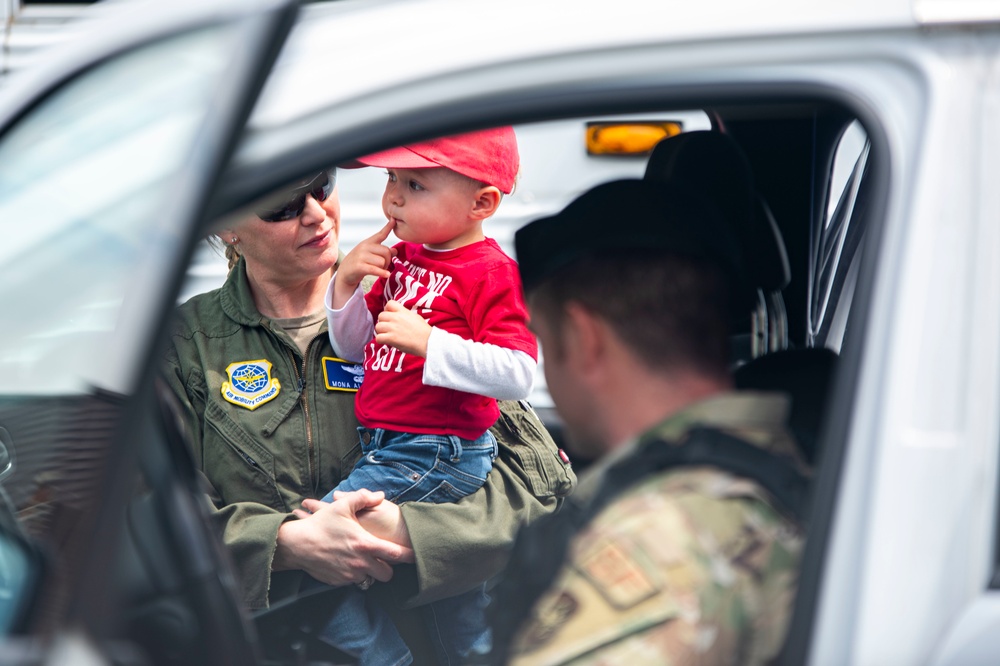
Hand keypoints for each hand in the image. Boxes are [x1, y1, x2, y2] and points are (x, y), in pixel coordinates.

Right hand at [274, 489, 413, 587]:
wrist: (296, 544)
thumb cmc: (320, 524)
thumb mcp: (342, 506)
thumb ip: (364, 498)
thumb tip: (381, 495)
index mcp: (365, 544)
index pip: (395, 555)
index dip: (408, 555)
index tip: (415, 555)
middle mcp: (360, 563)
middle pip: (387, 574)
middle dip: (388, 567)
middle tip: (384, 558)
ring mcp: (349, 574)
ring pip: (371, 580)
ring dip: (372, 572)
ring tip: (366, 560)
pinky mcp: (339, 582)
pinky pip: (355, 582)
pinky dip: (356, 575)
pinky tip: (350, 563)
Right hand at [332, 220, 396, 307]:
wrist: (344, 273)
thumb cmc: (360, 263)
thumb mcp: (370, 255)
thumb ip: (382, 252)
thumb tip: (395, 251)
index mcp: (368, 242)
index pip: (380, 234)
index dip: (388, 227)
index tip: (394, 219)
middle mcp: (364, 247)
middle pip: (386, 252)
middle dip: (388, 261)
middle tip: (383, 266)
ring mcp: (361, 256)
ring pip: (382, 262)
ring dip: (383, 268)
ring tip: (379, 270)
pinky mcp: (359, 266)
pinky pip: (375, 269)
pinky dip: (382, 272)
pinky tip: (386, 275)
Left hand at [375, 300, 431, 356]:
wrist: (428, 341)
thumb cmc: (424, 331)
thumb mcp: (415, 317)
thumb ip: (405, 315)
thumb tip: (399, 316)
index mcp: (403, 311)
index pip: (389, 304)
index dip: (387, 310)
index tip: (390, 316)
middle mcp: (396, 318)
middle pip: (381, 316)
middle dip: (383, 322)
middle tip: (389, 329)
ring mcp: (393, 328)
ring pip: (378, 327)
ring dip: (381, 332)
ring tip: (388, 336)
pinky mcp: (391, 338)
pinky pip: (378, 338)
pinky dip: (381, 341)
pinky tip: (387, 342)